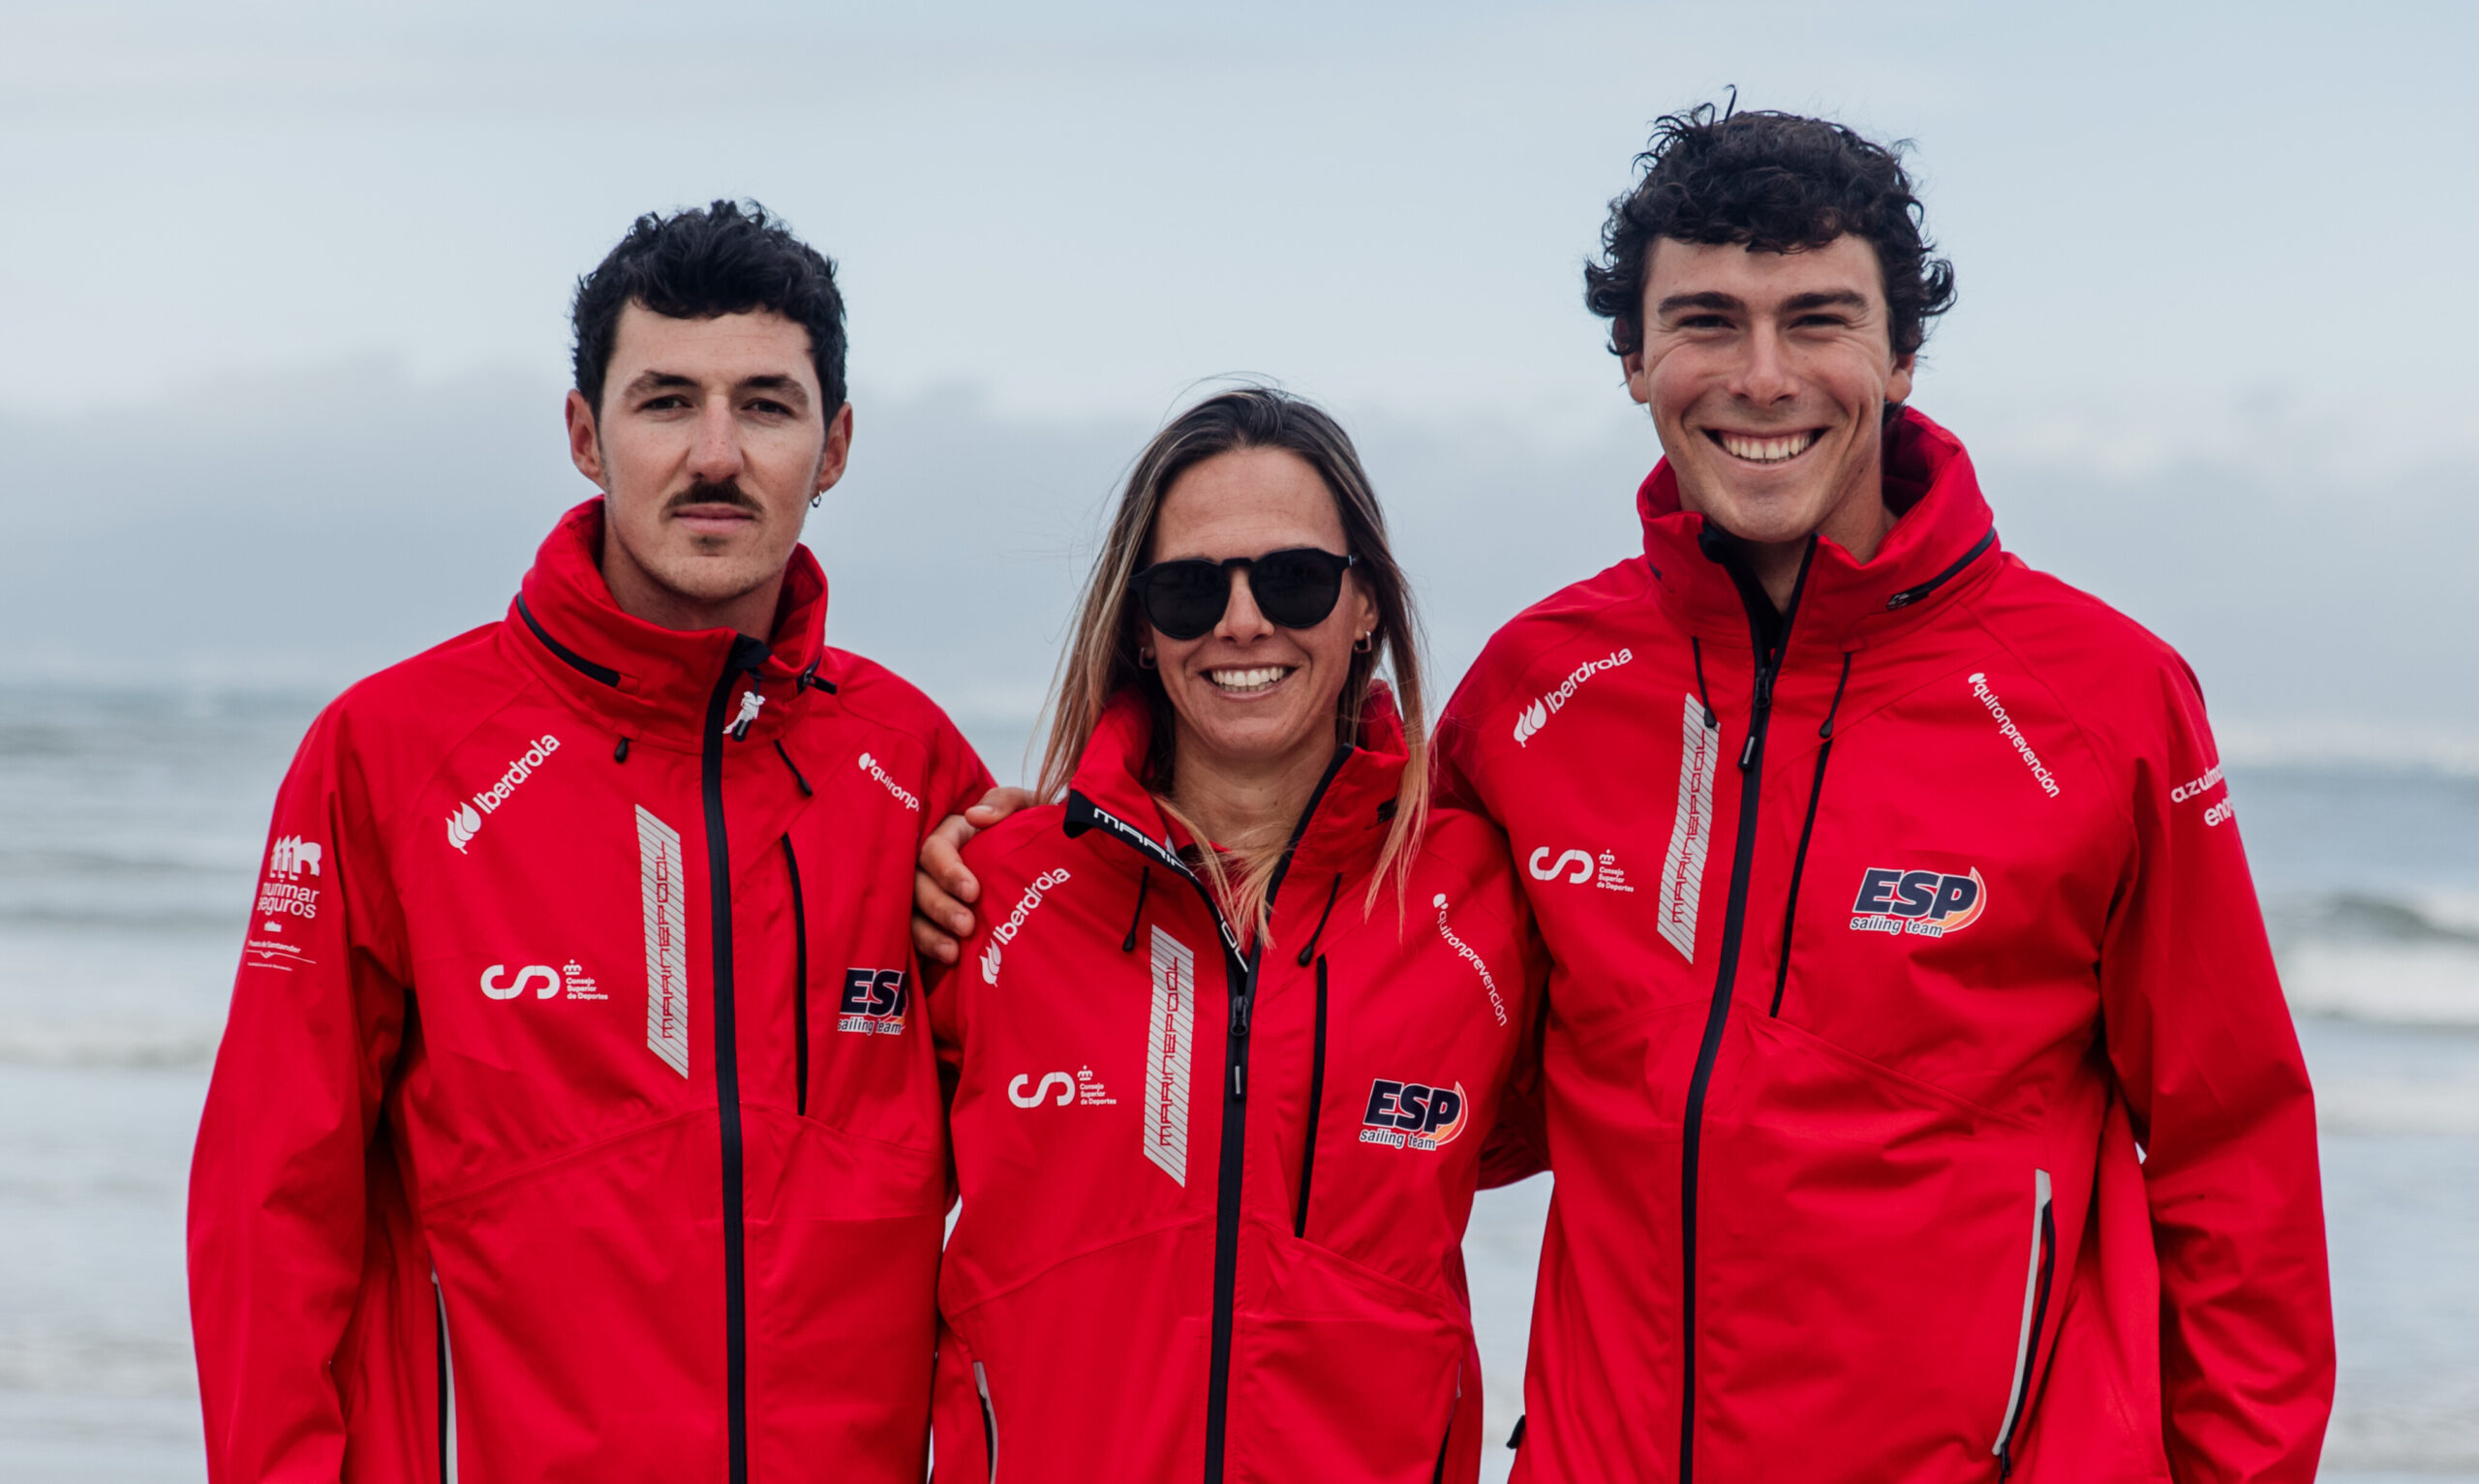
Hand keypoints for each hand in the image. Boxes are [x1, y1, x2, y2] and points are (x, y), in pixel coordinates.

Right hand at [912, 786, 1035, 963]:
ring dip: (929, 933)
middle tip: (967, 926)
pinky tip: (948, 960)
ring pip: (911, 913)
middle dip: (939, 906)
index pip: (935, 848)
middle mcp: (935, 865)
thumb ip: (1006, 803)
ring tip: (953, 952)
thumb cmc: (1032, 832)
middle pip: (918, 884)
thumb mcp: (1028, 809)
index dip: (948, 871)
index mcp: (952, 834)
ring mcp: (931, 894)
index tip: (973, 892)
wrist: (1047, 867)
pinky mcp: (934, 922)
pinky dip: (928, 948)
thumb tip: (976, 816)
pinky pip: (917, 937)